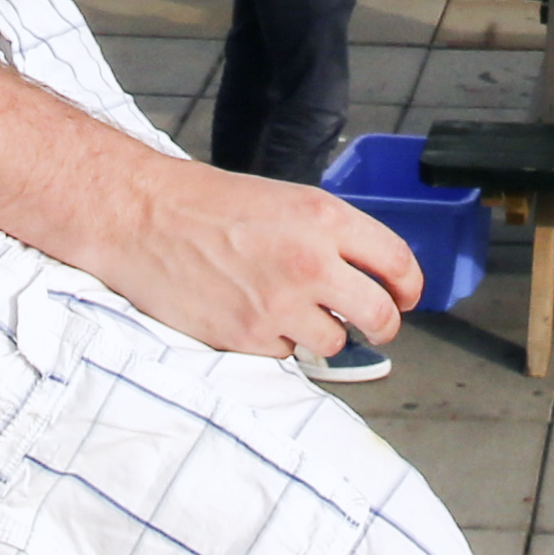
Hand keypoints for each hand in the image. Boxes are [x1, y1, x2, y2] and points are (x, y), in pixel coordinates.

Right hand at [66, 149, 422, 362]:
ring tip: (293, 310)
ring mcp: (281, 305)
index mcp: (325, 218)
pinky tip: (250, 312)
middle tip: (376, 326)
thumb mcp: (284, 201)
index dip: (410, 286)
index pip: (397, 262)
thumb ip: (329, 236)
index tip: (406, 297)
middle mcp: (311, 262)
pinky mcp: (249, 337)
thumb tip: (365, 273)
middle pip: (380, 316)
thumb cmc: (208, 203)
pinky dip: (277, 340)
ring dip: (323, 334)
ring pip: (335, 343)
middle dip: (384, 326)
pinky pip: (287, 353)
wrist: (143, 217)